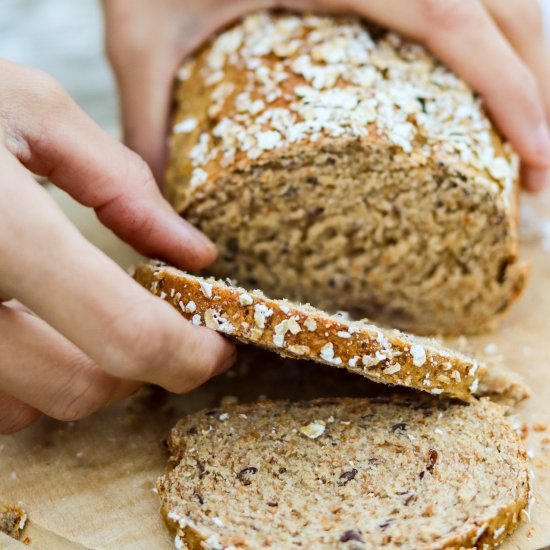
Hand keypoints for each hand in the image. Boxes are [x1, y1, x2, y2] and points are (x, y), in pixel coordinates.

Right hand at [0, 59, 235, 433]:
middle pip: (78, 387)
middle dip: (138, 368)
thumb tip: (194, 253)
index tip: (216, 347)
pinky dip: (23, 377)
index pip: (125, 334)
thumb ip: (121, 184)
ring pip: (25, 409)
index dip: (188, 356)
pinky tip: (30, 325)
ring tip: (86, 315)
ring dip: (77, 372)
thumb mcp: (31, 111)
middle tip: (161, 328)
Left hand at [103, 0, 549, 190]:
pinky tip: (491, 77)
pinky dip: (496, 33)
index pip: (455, 21)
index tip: (540, 157)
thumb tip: (172, 219)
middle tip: (541, 173)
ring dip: (531, 61)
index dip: (512, 90)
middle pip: (507, 3)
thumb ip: (153, 125)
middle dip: (541, 86)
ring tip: (532, 136)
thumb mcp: (139, 37)